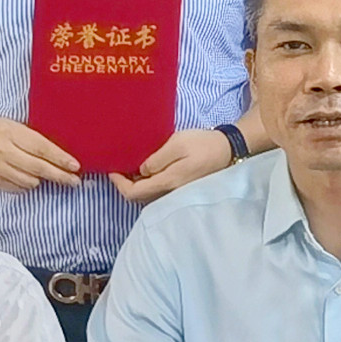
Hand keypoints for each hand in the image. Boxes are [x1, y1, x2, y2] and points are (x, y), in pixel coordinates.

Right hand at [0, 115, 81, 193]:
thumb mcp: (10, 126)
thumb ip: (30, 138)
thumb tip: (58, 155)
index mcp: (10, 132)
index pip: (41, 147)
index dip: (60, 158)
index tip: (75, 166)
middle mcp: (3, 150)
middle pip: (38, 167)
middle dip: (59, 175)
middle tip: (74, 181)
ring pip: (28, 181)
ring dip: (42, 180)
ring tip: (48, 176)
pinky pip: (16, 188)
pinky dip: (26, 185)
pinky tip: (29, 179)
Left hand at [114, 126, 238, 203]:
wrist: (228, 149)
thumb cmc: (202, 144)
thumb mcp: (176, 144)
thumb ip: (156, 159)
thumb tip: (141, 171)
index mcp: (167, 181)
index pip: (133, 193)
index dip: (118, 183)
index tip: (112, 169)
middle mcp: (170, 192)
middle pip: (138, 198)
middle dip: (125, 185)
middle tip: (120, 167)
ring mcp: (176, 192)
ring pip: (147, 196)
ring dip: (136, 185)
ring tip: (132, 167)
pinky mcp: (181, 189)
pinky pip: (157, 192)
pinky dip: (147, 184)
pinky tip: (148, 170)